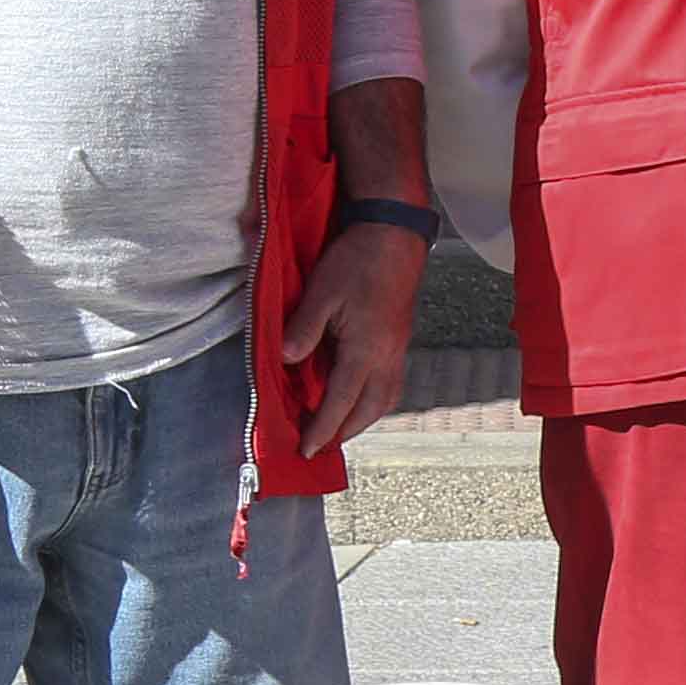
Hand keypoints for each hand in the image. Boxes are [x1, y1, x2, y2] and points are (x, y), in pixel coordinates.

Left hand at [278, 214, 428, 455]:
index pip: (341, 401)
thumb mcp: (322, 293)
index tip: (307, 450)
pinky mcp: (400, 339)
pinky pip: (391, 383)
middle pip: (369, 409)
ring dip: (363, 418)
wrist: (395, 234)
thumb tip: (285, 361)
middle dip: (345, 431)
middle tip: (321, 446)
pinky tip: (360, 394)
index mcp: (367, 350)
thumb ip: (303, 329)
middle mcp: (388, 356)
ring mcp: (398, 348)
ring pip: (385, 399)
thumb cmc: (357, 260)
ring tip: (340, 426)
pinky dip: (374, 399)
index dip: (322, 429)